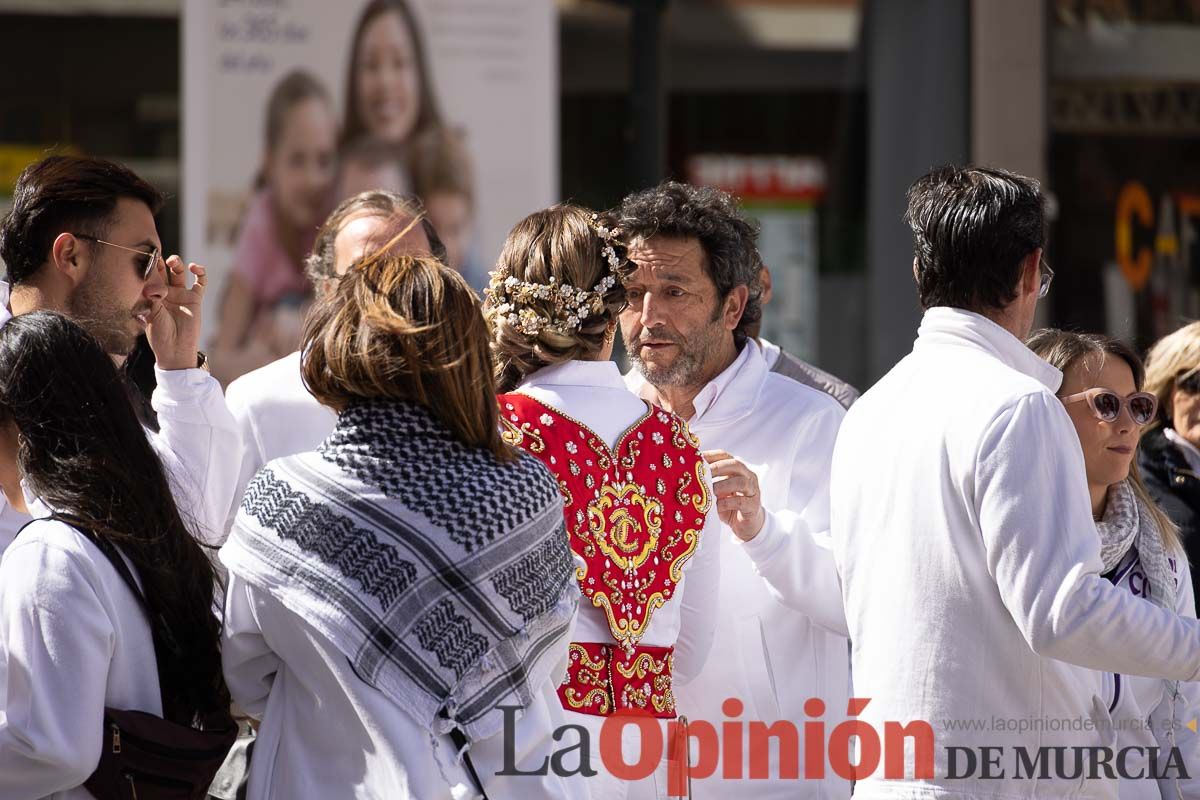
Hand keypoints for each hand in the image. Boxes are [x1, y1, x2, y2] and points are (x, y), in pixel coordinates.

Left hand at [147, 255, 206, 370]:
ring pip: (179, 272)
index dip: (148, 263)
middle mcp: (165, 292)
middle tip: (159, 256)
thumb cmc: (159, 335)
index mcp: (151, 294)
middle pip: (164, 269)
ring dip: (177, 263)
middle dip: (161, 260)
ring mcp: (181, 294)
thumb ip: (152, 294)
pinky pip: (200, 282)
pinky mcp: (195, 298)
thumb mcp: (151, 313)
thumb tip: (150, 276)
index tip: (147, 254)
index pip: (149, 274)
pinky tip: (195, 268)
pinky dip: (200, 272)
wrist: (176, 350)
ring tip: (174, 262)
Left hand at [703, 450, 765, 541]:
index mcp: (737, 470)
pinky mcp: (753, 506)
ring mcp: (753, 491)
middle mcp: (748, 476)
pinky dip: (726, 503)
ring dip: (722, 485)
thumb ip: (708, 483)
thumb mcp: (718, 492)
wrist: (748, 525)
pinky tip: (715, 506)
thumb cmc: (729, 506)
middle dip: (717, 467)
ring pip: (741, 482)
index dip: (710, 456)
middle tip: (702, 473)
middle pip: (736, 464)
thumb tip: (687, 476)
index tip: (695, 459)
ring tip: (709, 491)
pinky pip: (740, 501)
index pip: (725, 456)